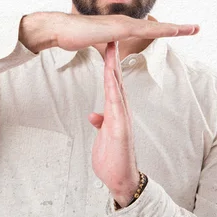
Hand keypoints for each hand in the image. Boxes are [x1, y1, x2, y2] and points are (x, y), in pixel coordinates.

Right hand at [18, 11, 198, 53]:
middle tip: (197, 28)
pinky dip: (161, 29)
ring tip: (192, 29)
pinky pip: (145, 29)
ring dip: (175, 28)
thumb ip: (106, 45)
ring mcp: (124, 23)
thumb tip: (109, 48)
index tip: (180, 31)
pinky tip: (173, 30)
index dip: (165, 30)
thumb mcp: (96, 42)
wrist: (61, 28)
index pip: (149, 29)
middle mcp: (126, 22)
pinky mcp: (119, 28)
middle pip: (158, 26)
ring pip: (156, 26)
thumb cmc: (75, 35)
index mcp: (122, 27)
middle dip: (179, 28)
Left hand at [88, 41, 140, 206]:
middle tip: (111, 37)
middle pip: (116, 80)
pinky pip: (116, 107)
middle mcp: (121, 112)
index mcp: (116, 112)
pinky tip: (110, 80)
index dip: (109, 65)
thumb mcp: (103, 137)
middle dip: (113, 59)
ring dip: (113, 70)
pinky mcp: (121, 130)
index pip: (112, 83)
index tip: (106, 47)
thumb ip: (101, 124)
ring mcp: (122, 119)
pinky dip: (113, 92)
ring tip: (111, 51)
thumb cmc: (112, 159)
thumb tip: (94, 115)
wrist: (121, 180)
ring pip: (117, 89)